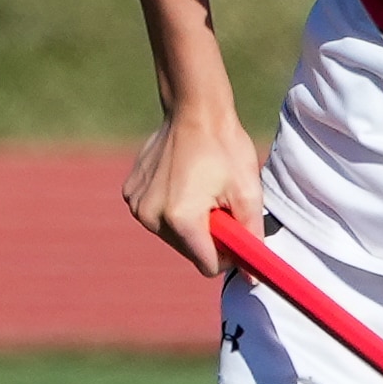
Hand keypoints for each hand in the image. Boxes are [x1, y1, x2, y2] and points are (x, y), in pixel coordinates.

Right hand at [123, 106, 260, 275]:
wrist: (194, 108)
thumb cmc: (225, 147)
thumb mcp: (249, 193)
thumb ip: (251, 237)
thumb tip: (252, 275)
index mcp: (181, 219)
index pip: (207, 265)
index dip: (227, 253)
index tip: (234, 230)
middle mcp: (151, 217)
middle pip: (189, 251)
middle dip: (207, 235)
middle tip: (218, 201)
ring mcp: (136, 204)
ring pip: (172, 235)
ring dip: (189, 221)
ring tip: (200, 188)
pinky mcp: (130, 192)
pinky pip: (156, 215)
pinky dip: (171, 206)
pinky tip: (181, 179)